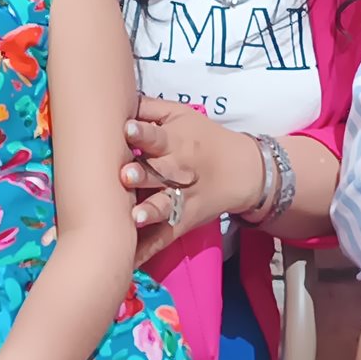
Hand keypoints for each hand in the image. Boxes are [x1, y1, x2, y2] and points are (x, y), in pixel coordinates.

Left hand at [122, 95, 264, 263]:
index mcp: (178, 142)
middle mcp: (178, 171)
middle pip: (158, 172)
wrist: (244, 171)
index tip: (128, 130)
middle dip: (141, 174)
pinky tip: (127, 261)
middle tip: (124, 175)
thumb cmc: (203, 139)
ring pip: (163, 206)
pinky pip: (162, 238)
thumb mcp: (183, 116)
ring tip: (133, 218)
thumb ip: (150, 108)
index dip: (143, 133)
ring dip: (148, 212)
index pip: (158, 136)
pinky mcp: (182, 223)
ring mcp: (181, 200)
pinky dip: (146, 251)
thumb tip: (116, 97)